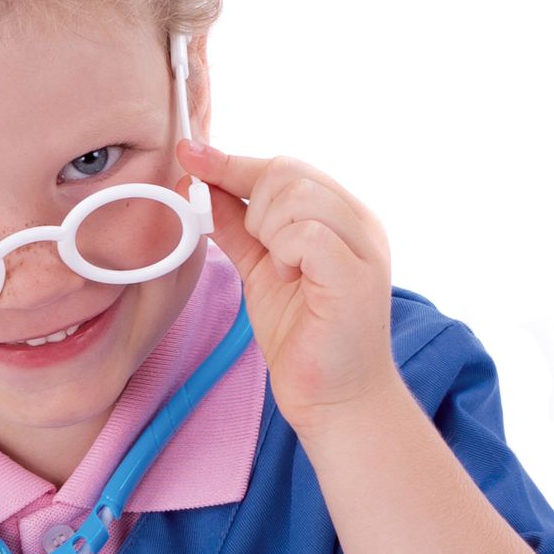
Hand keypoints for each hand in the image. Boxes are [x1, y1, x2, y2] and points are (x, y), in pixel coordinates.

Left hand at [181, 136, 397, 438]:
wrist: (335, 400)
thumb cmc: (304, 339)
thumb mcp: (261, 271)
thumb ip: (238, 226)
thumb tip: (199, 183)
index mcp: (341, 216)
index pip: (284, 167)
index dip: (232, 161)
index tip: (190, 152)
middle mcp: (359, 222)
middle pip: (287, 172)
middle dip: (253, 207)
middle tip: (264, 255)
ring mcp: (363, 246)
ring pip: (294, 197)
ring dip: (269, 233)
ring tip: (282, 272)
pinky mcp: (354, 274)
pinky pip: (304, 233)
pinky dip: (283, 252)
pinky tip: (288, 279)